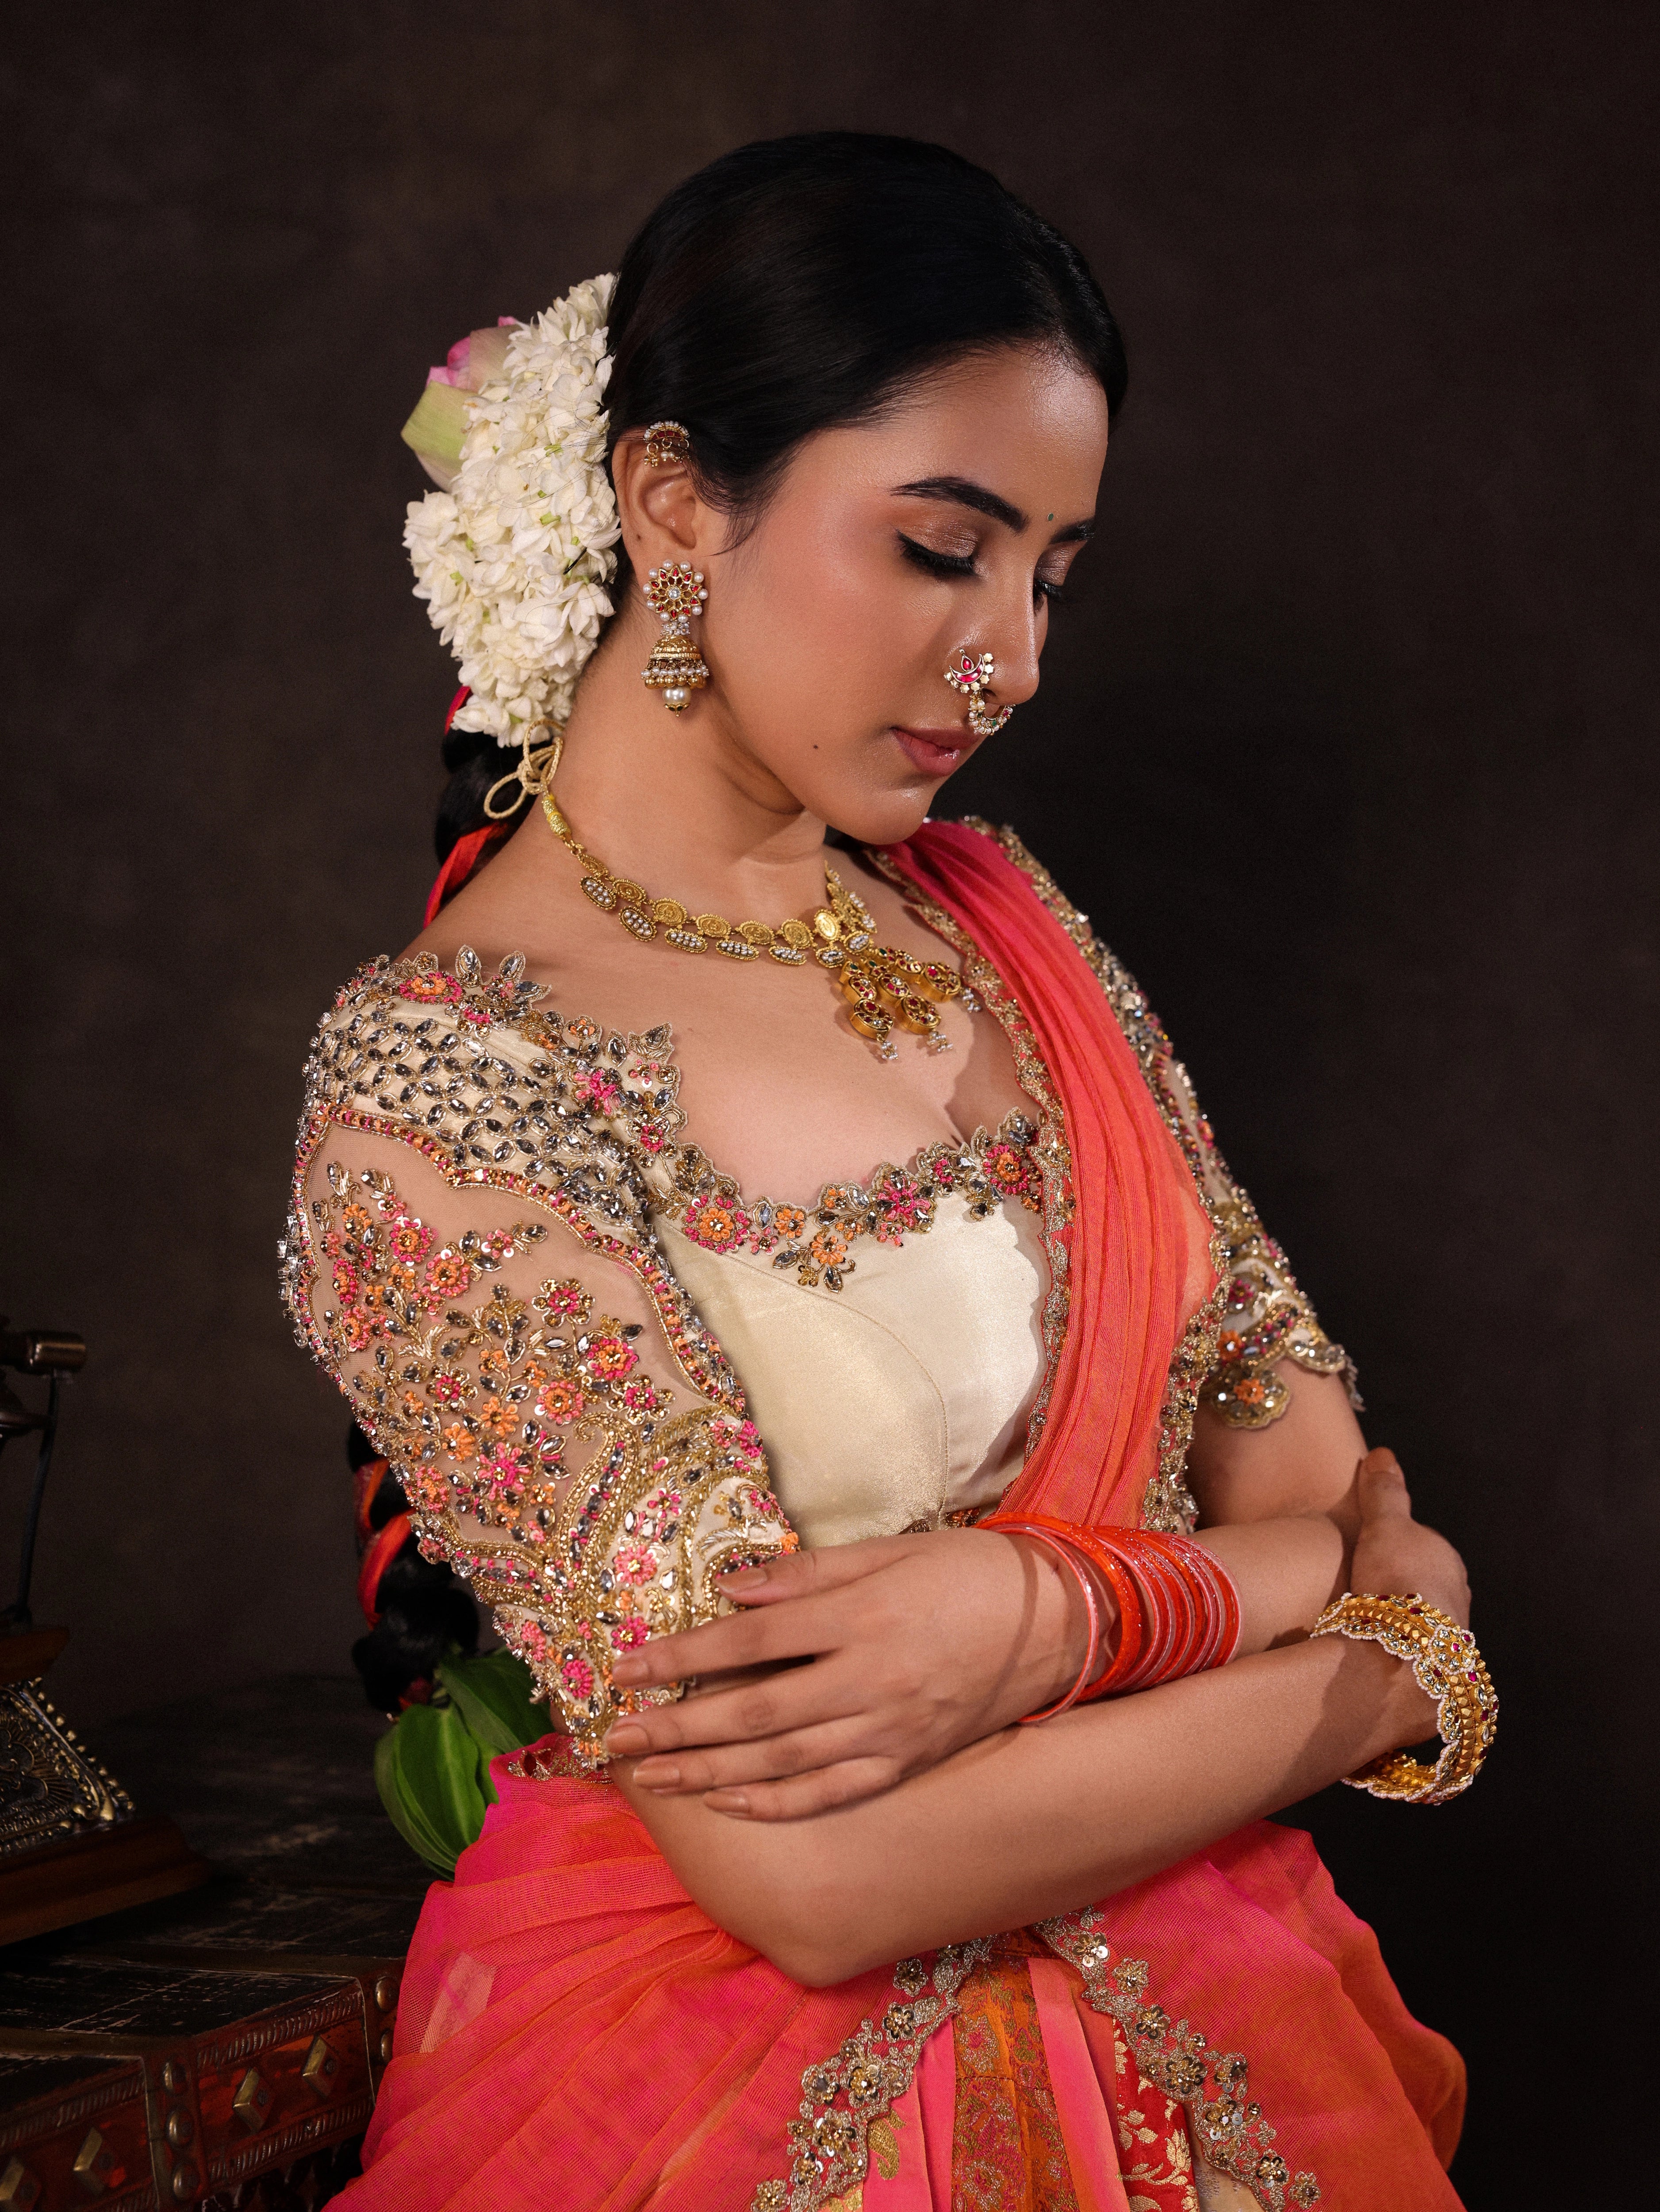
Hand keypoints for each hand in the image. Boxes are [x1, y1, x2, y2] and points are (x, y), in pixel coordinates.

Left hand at [603, 1528, 1092, 1819]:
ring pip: (781, 1761)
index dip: (680, 1657)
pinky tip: (729, 1801)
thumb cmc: (971, 1573)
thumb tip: (732, 1588)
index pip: (747, 1642)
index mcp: (858, 1617)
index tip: (625, 1668)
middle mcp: (866, 1680)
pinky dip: (776, 1802)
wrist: (1059, 1624)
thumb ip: (809, 1573)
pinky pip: (831, 1792)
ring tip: (651, 1777)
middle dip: (675, 1728)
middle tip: (615, 1738)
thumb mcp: (893, 1549)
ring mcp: (888, 1730)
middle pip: (751, 1712)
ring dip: (708, 1771)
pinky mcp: (907, 1761)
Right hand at [1345, 1447, 1472, 1742]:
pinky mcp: (1437, 1676)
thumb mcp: (1385, 1526)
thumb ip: (1384, 1493)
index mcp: (1449, 1564)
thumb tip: (1382, 1454)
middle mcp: (1458, 1603)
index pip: (1428, 1550)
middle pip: (1429, 1590)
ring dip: (1405, 1628)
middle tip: (1369, 1591)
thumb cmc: (1397, 1583)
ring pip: (1426, 1627)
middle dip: (1405, 1591)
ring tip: (1371, 1630)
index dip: (1400, 1550)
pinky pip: (1417, 1658)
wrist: (1405, 1658)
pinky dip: (1400, 1655)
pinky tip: (1377, 1658)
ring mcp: (1449, 1643)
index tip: (1374, 1554)